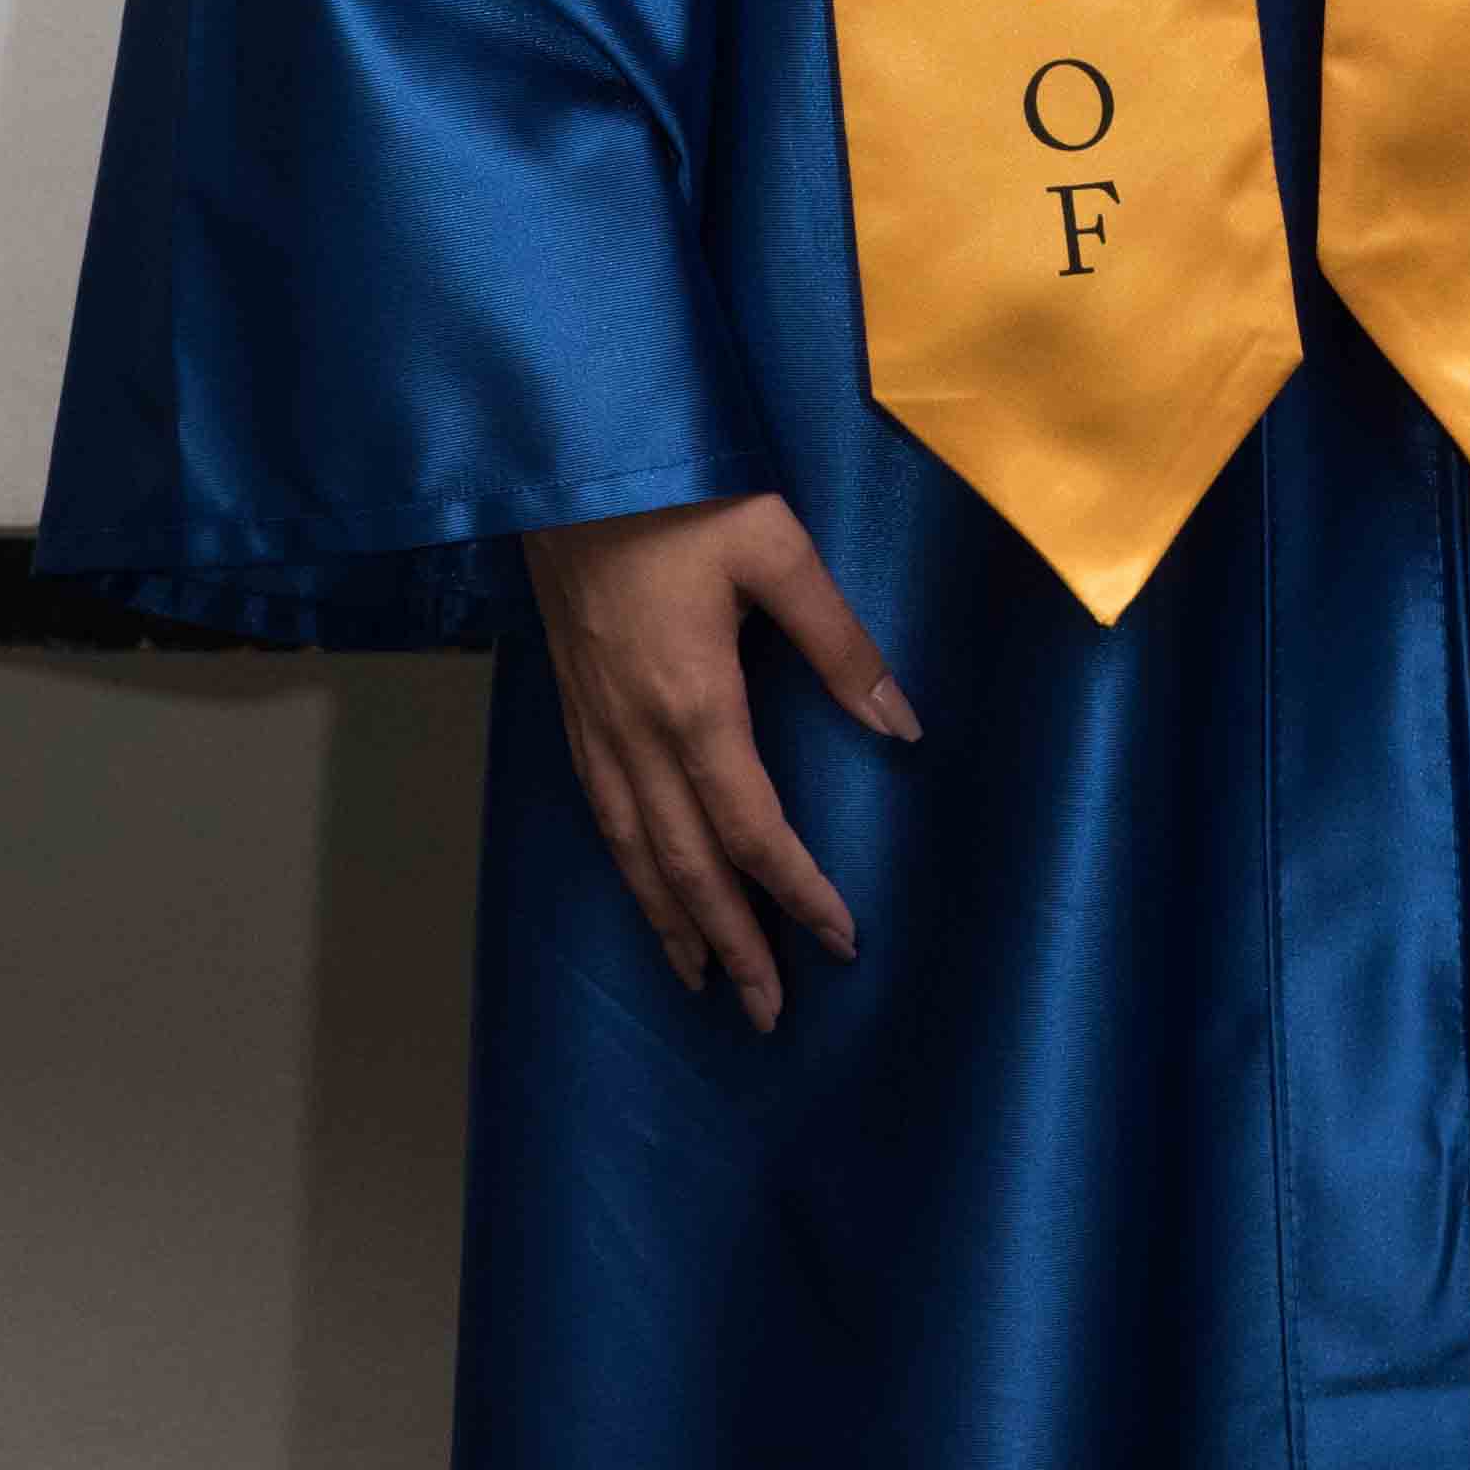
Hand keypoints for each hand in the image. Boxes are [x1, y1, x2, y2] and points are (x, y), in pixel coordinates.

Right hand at [523, 493, 918, 1032]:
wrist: (568, 456)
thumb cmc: (681, 492)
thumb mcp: (778, 548)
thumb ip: (839, 641)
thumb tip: (901, 724)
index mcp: (695, 704)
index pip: (754, 831)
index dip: (797, 894)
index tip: (840, 942)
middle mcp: (636, 735)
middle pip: (687, 868)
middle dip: (731, 945)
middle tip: (768, 1013)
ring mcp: (595, 726)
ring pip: (632, 853)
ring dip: (671, 923)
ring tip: (703, 981)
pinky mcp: (571, 706)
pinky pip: (601, 815)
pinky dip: (626, 869)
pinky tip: (643, 886)